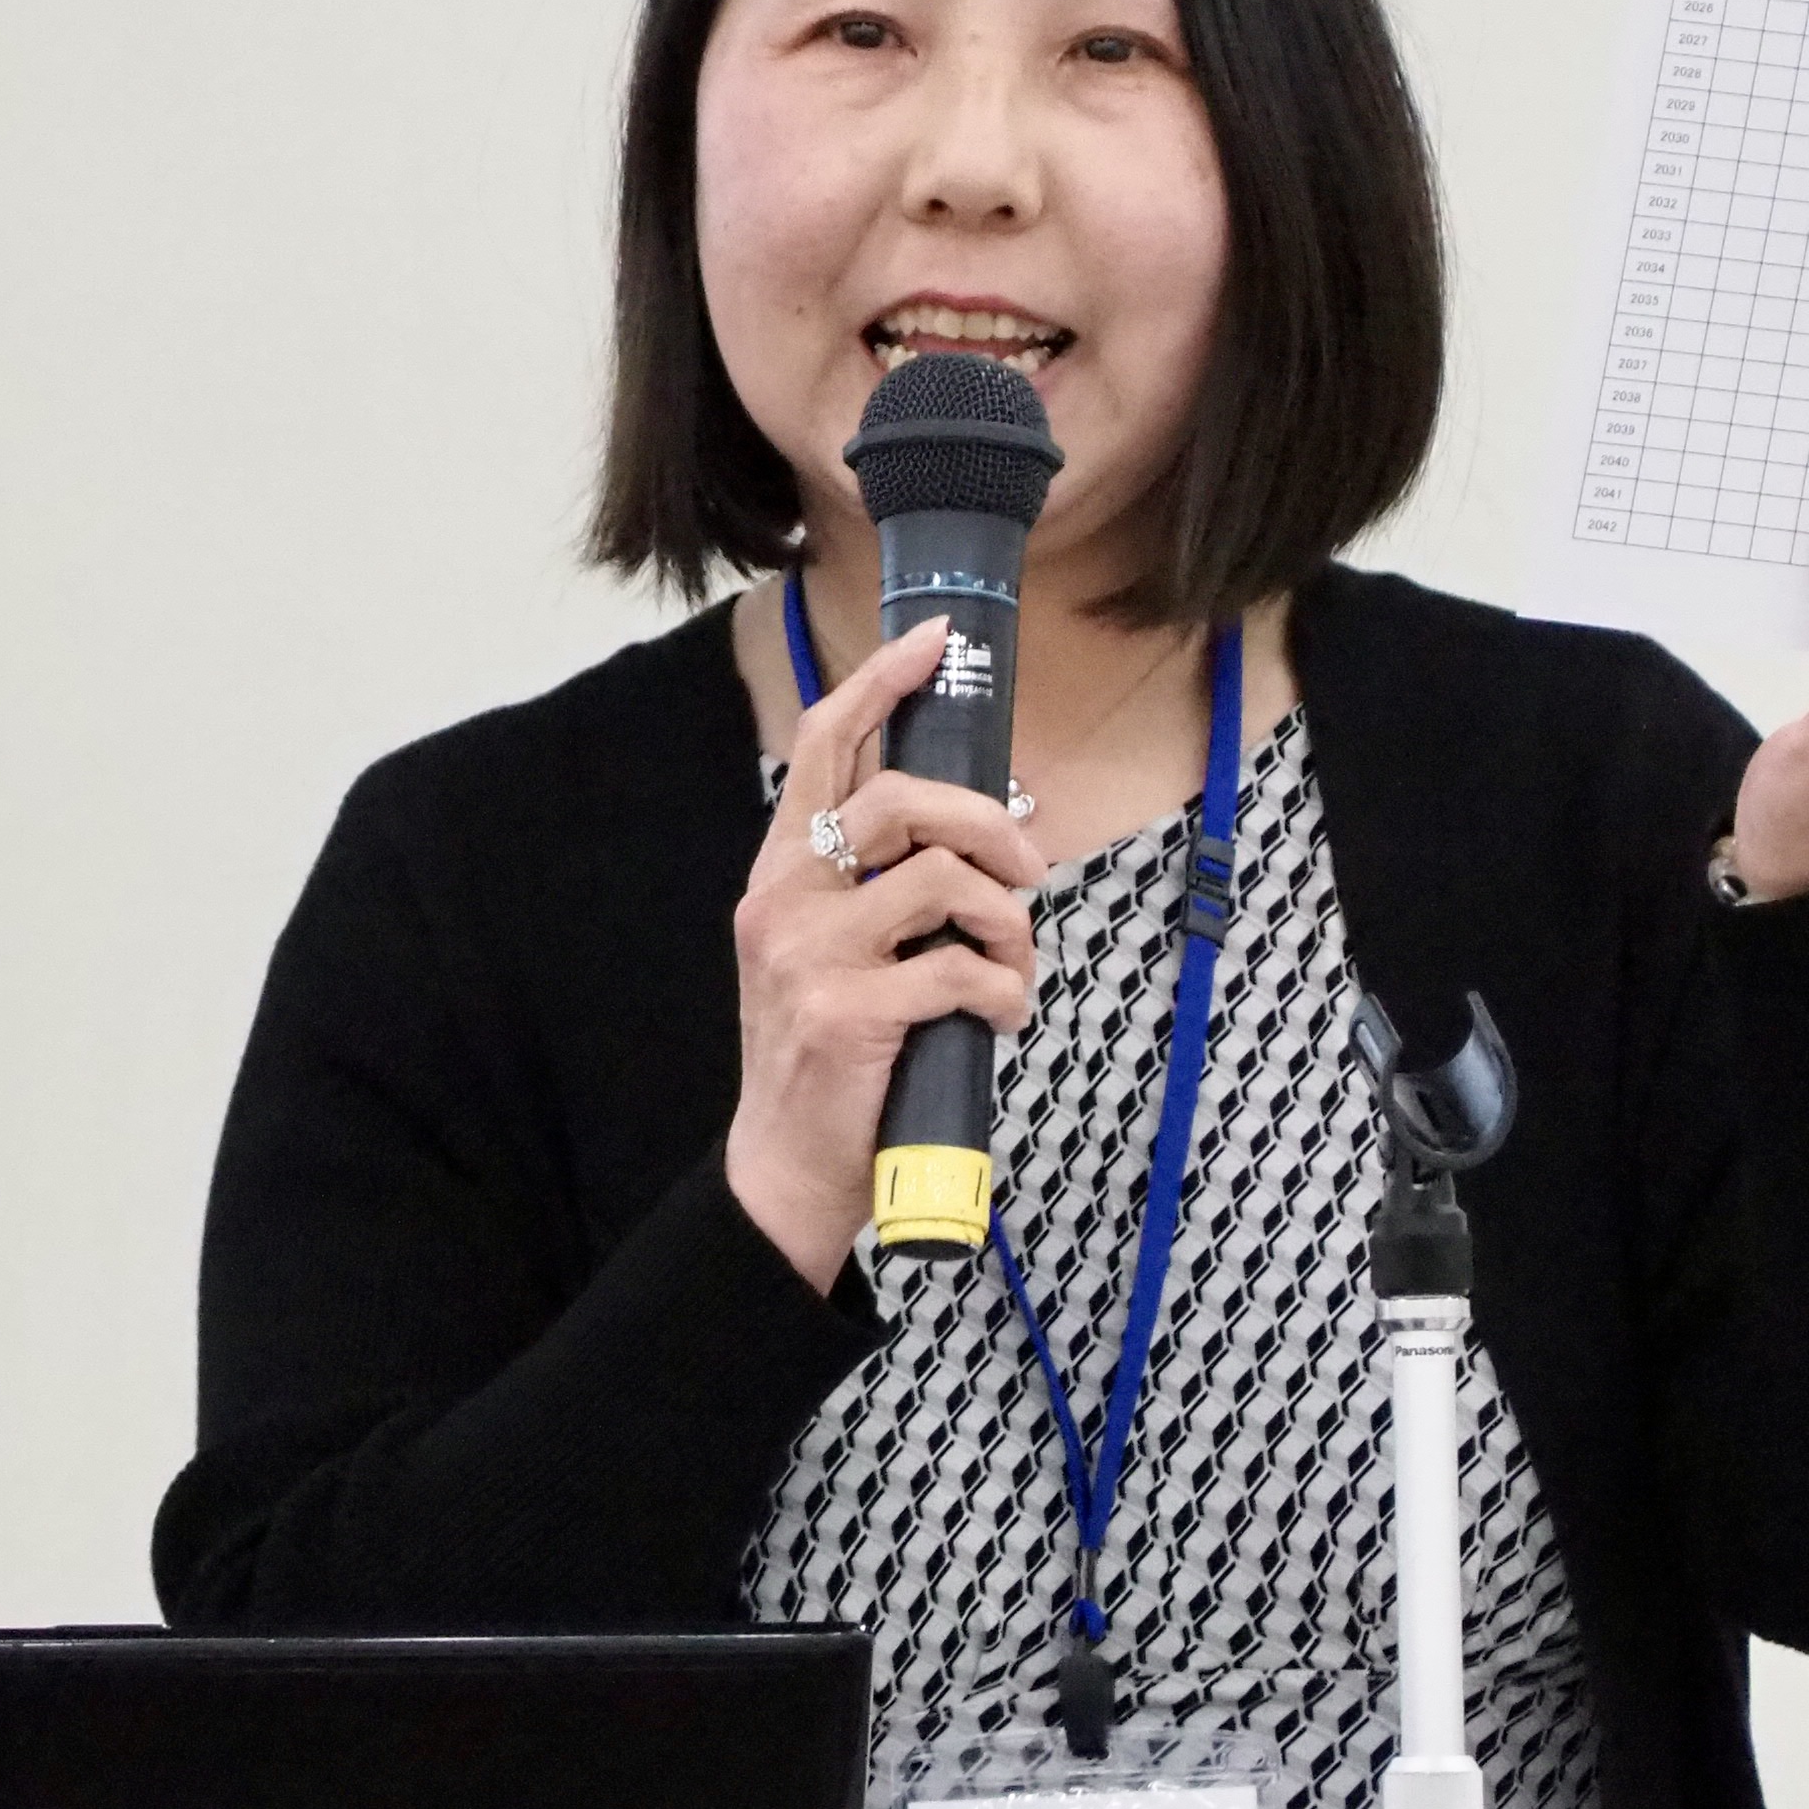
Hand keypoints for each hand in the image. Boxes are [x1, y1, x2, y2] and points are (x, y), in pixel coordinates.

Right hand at [729, 613, 1045, 1289]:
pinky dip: (1004, 992)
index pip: (824, 746)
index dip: (881, 681)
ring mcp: (810, 956)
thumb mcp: (836, 953)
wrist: (785, 1169)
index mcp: (780, 873)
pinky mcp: (848, 1014)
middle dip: (985, 822)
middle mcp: (783, 900)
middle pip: (897, 799)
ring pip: (939, 880)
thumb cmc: (831, 1057)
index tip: (936, 639)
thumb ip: (891, 890)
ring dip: (1006, 919)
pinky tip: (1001, 1019)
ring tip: (1013, 960)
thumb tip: (1003, 831)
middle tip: (1028, 867)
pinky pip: (961, 970)